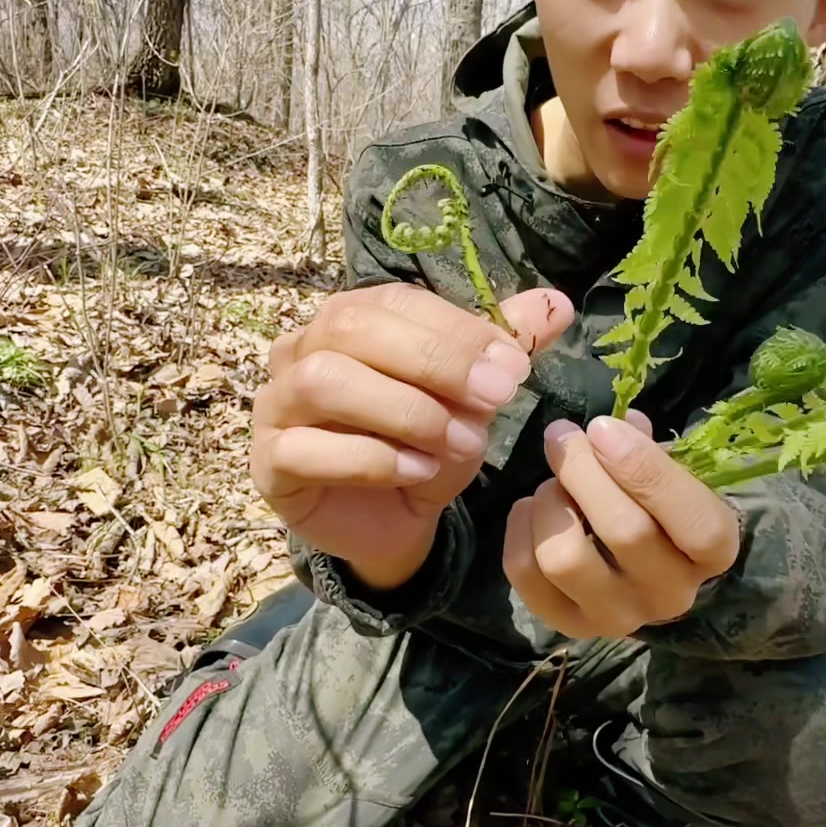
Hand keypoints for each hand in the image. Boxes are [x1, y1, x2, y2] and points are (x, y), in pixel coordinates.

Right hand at [252, 282, 572, 591]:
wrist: (392, 524)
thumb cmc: (426, 446)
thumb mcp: (472, 397)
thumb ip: (505, 347)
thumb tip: (557, 304)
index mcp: (351, 319)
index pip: (397, 302)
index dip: (456, 330)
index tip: (514, 367)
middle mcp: (301, 349)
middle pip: (353, 329)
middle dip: (434, 362)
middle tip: (495, 399)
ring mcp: (276, 404)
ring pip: (325, 382)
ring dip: (405, 411)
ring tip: (458, 443)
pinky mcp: (268, 462)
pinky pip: (306, 449)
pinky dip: (372, 459)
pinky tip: (419, 472)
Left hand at [503, 412, 740, 640]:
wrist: (641, 571)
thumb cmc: (661, 509)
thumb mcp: (672, 475)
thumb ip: (647, 449)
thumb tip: (613, 426)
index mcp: (712, 554)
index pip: (695, 523)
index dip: (646, 469)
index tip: (603, 428)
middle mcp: (671, 594)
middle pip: (624, 532)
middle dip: (583, 471)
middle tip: (562, 437)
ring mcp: (619, 617)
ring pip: (567, 559)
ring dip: (551, 504)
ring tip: (551, 484)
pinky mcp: (571, 626)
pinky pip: (528, 578)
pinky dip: (519, 532)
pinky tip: (529, 509)